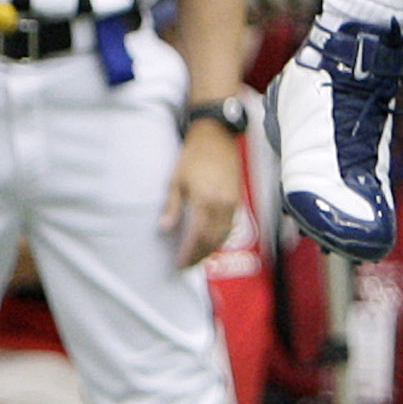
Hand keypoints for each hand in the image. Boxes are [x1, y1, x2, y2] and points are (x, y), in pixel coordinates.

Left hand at [163, 121, 240, 265]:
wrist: (216, 137)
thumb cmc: (193, 156)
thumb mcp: (176, 180)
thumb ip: (172, 207)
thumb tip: (164, 228)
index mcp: (206, 201)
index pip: (198, 237)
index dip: (189, 253)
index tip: (179, 265)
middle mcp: (223, 205)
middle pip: (213, 240)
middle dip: (200, 256)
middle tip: (187, 266)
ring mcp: (233, 202)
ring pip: (224, 235)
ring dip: (211, 249)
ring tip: (198, 258)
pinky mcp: (237, 199)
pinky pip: (230, 225)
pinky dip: (221, 237)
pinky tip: (211, 241)